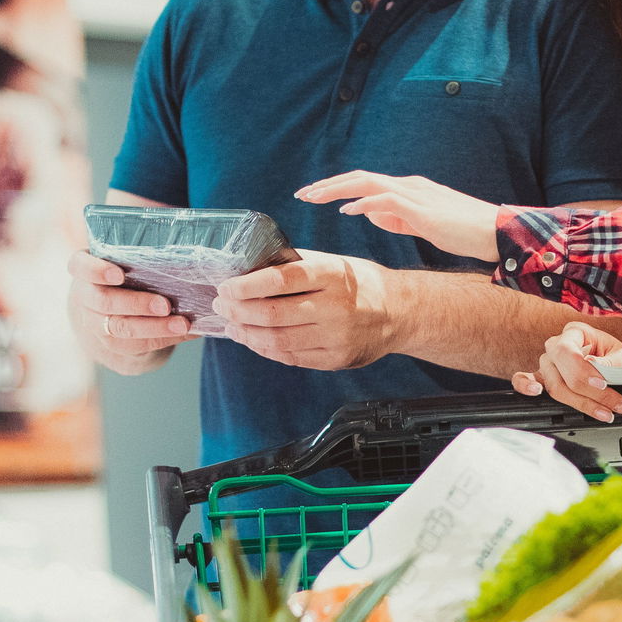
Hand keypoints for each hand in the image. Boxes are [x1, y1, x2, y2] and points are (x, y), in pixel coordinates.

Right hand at [67, 250, 195, 374]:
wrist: (101, 314)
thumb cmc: (118, 277)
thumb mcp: (118, 262)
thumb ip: (136, 258)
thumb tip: (181, 259)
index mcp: (84, 270)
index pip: (81, 267)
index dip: (97, 271)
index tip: (119, 274)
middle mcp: (85, 298)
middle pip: (104, 302)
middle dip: (136, 304)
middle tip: (165, 305)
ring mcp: (95, 324)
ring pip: (120, 328)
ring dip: (155, 327)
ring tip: (182, 324)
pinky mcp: (112, 343)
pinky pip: (137, 345)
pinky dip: (164, 338)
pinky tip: (186, 332)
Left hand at [214, 251, 398, 370]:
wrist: (400, 312)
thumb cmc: (360, 283)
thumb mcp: (333, 262)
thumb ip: (295, 265)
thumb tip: (249, 269)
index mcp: (332, 275)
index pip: (280, 280)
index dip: (246, 286)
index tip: (226, 287)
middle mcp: (335, 307)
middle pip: (273, 314)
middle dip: (238, 311)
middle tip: (222, 305)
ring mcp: (336, 337)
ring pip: (277, 340)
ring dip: (246, 333)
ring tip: (232, 325)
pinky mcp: (335, 359)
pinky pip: (290, 357)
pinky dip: (265, 349)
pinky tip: (253, 339)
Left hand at [298, 171, 503, 262]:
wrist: (496, 232)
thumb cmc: (463, 231)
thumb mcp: (423, 223)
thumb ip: (396, 217)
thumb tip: (369, 212)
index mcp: (408, 189)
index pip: (365, 182)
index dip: (337, 187)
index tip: (313, 195)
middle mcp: (408, 185)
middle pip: (359, 177)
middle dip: (328, 184)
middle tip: (303, 193)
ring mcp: (415, 193)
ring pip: (366, 182)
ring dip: (337, 189)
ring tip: (313, 197)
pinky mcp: (422, 208)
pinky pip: (385, 199)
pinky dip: (363, 202)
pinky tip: (347, 210)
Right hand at [513, 323, 621, 422]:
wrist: (618, 365)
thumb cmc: (617, 358)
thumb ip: (611, 362)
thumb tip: (592, 364)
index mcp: (575, 332)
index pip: (568, 352)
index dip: (583, 372)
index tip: (603, 385)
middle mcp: (556, 345)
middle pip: (560, 373)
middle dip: (589, 395)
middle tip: (614, 406)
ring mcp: (547, 362)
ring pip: (554, 387)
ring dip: (580, 403)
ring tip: (606, 413)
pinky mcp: (542, 378)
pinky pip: (523, 380)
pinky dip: (525, 386)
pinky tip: (535, 392)